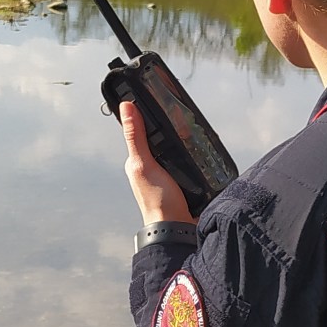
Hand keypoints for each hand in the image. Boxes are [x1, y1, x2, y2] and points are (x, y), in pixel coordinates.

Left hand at [119, 101, 194, 224]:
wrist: (177, 229)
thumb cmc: (158, 201)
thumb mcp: (144, 163)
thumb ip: (136, 136)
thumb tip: (126, 107)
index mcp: (137, 162)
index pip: (141, 132)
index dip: (146, 116)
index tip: (155, 97)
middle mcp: (151, 167)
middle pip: (161, 139)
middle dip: (170, 127)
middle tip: (180, 111)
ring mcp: (168, 174)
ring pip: (175, 149)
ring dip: (183, 140)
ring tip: (192, 126)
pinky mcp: (183, 181)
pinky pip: (187, 161)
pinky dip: (193, 153)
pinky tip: (199, 147)